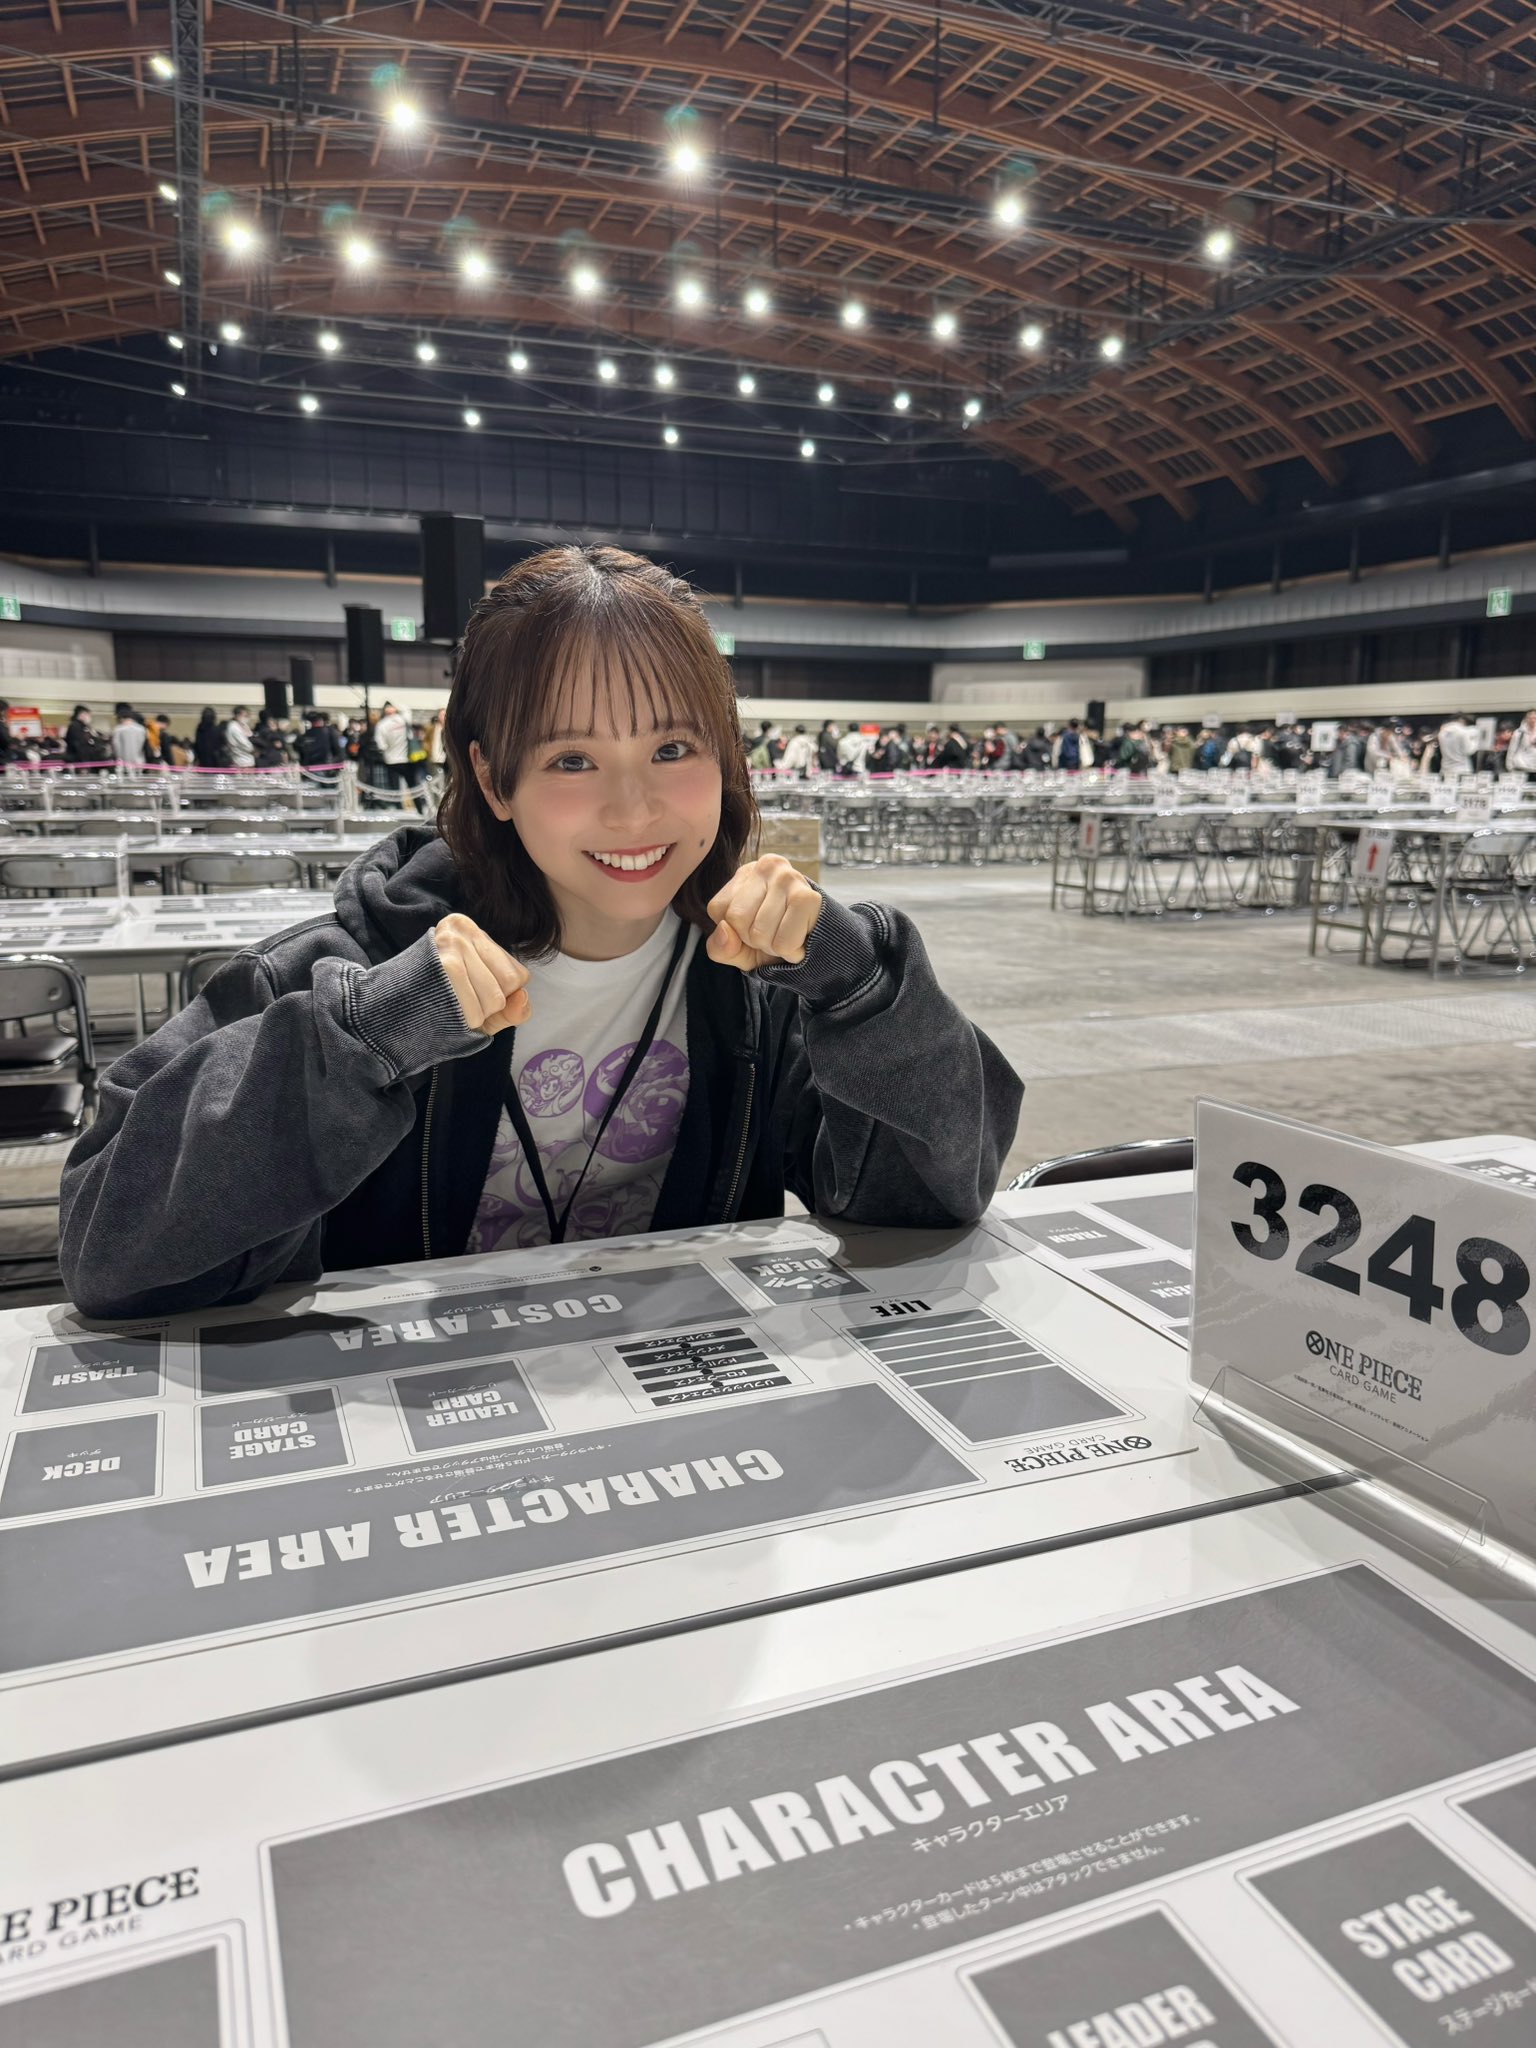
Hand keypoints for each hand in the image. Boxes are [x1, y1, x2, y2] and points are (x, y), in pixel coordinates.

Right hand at [433, 914, 531, 1033]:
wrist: (384, 1014)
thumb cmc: (437, 1004)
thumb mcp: (480, 1003)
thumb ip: (511, 1008)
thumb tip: (523, 997)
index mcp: (472, 930)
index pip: (517, 975)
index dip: (499, 995)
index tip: (470, 989)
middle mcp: (465, 931)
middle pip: (509, 985)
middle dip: (489, 1005)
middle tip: (457, 998)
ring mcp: (455, 945)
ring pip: (495, 1000)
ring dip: (476, 1016)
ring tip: (449, 1004)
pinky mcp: (447, 965)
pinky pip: (477, 1010)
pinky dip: (465, 1022)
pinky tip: (445, 1011)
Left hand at [706, 854, 822, 972]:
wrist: (818, 947)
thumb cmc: (773, 940)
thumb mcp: (737, 948)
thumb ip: (719, 946)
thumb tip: (724, 930)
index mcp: (744, 873)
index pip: (718, 909)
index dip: (735, 930)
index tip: (756, 925)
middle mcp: (766, 866)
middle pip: (737, 920)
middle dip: (753, 939)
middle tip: (774, 933)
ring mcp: (788, 878)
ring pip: (760, 933)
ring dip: (774, 947)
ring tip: (788, 935)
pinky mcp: (808, 897)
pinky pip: (784, 943)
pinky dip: (791, 952)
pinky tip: (801, 940)